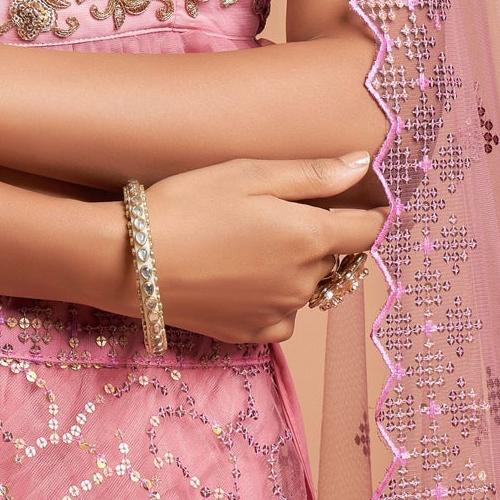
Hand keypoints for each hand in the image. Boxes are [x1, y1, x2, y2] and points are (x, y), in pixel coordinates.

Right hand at [103, 153, 387, 344]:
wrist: (130, 261)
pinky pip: (281, 315)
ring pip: (306, 285)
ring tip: (244, 244)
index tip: (360, 201)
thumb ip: (314, 174)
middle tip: (272, 213)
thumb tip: (364, 165)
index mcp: (311, 238)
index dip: (369, 212)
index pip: (368, 229)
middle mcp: (305, 282)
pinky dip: (271, 297)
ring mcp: (280, 313)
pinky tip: (237, 277)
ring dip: (293, 267)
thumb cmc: (188, 204)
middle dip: (318, 236)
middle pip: (333, 257)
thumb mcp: (249, 174)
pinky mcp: (252, 334)